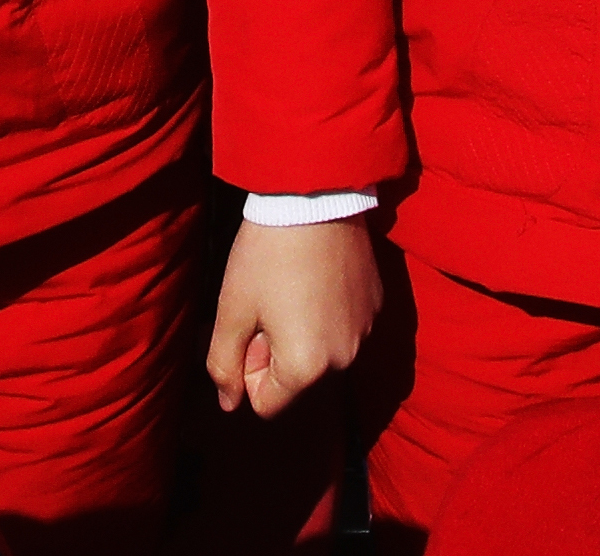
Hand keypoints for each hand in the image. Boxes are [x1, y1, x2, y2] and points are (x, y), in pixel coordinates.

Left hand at [209, 213, 379, 417]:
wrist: (313, 196)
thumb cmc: (266, 254)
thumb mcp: (231, 310)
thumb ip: (223, 365)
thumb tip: (229, 404)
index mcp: (306, 367)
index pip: (266, 402)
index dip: (249, 366)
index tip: (251, 323)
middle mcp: (344, 358)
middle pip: (297, 377)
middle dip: (277, 349)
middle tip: (270, 299)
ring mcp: (365, 331)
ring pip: (321, 351)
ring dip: (303, 330)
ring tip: (294, 283)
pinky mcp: (376, 305)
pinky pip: (344, 326)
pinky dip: (326, 312)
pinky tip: (316, 274)